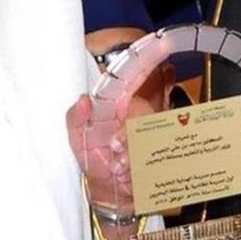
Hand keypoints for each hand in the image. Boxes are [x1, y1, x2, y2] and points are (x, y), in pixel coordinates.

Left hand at [65, 33, 178, 217]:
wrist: (111, 194)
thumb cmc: (95, 161)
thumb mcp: (78, 141)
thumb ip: (75, 120)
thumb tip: (83, 100)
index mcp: (119, 104)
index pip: (133, 76)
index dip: (149, 58)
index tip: (163, 44)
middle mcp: (140, 115)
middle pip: (146, 113)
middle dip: (129, 134)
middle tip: (114, 149)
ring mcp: (154, 133)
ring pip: (154, 137)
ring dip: (134, 155)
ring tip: (117, 168)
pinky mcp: (165, 153)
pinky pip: (161, 156)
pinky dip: (142, 168)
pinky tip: (129, 176)